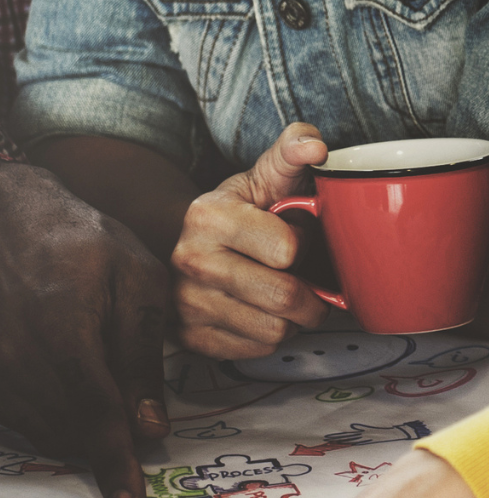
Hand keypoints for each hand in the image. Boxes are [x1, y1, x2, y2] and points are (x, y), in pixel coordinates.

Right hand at [0, 160, 168, 497]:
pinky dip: (41, 413)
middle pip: (68, 430)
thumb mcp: (135, 279)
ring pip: (39, 431)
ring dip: (75, 428)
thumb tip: (150, 429)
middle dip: (105, 440)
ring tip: (90, 379)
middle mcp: (10, 353)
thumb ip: (142, 357)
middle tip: (129, 416)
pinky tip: (52, 373)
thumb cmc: (78, 241)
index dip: (116, 466)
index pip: (96, 415)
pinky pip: (11, 419)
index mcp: (60, 325)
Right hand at [171, 123, 330, 359]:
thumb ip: (291, 152)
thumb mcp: (260, 178)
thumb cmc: (235, 215)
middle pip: (284, 298)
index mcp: (208, 217)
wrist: (181, 247)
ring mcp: (186, 304)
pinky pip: (255, 351)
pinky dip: (267, 337)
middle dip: (311, 296)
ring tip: (280, 299)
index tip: (294, 242)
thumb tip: (316, 146)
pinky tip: (258, 314)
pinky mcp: (190, 338)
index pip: (287, 250)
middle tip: (307, 284)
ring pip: (274, 331)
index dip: (303, 246)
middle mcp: (190, 261)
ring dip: (291, 320)